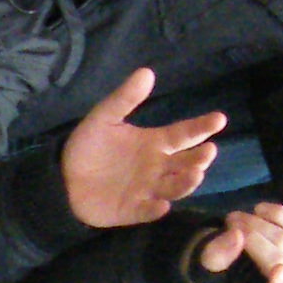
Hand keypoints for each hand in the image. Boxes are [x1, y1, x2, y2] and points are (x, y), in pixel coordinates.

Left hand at [61, 68, 226, 227]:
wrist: (62, 178)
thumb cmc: (88, 146)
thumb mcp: (104, 117)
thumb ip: (125, 98)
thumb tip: (147, 72)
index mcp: (154, 143)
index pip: (184, 134)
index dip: (201, 127)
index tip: (219, 118)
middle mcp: (157, 167)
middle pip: (186, 163)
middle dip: (200, 158)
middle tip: (208, 151)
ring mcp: (147, 190)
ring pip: (175, 187)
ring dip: (186, 182)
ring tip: (194, 174)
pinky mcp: (133, 210)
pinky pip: (148, 210)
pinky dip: (156, 208)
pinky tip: (162, 204)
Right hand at [191, 200, 282, 282]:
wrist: (223, 251)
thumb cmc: (216, 267)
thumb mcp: (206, 266)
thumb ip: (217, 256)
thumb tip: (236, 235)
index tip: (278, 270)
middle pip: (276, 259)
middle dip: (252, 239)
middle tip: (229, 225)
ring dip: (255, 224)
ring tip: (232, 219)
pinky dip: (277, 214)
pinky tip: (258, 209)